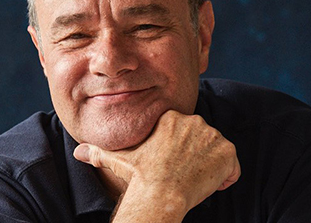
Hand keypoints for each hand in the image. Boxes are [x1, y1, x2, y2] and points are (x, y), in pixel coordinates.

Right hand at [74, 110, 239, 220]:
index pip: (185, 132)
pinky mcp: (227, 151)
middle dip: (197, 157)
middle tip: (182, 175)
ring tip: (192, 181)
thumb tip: (77, 152)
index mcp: (172, 117)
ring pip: (217, 152)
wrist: (160, 194)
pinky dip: (226, 177)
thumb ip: (98, 152)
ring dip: (210, 167)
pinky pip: (233, 166)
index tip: (172, 166)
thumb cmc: (139, 177)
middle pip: (202, 140)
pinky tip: (208, 185)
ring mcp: (212, 135)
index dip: (181, 151)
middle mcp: (194, 120)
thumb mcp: (118, 160)